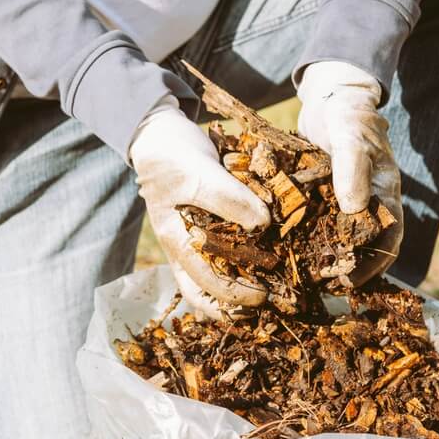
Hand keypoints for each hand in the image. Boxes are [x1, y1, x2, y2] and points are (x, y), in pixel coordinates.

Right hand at [130, 96, 270, 317]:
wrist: (162, 135)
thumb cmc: (172, 156)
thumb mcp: (198, 173)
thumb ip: (228, 198)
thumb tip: (263, 225)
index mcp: (176, 242)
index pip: (202, 284)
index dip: (234, 296)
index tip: (265, 296)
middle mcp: (186, 247)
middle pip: (207, 292)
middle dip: (238, 303)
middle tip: (274, 301)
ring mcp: (198, 238)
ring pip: (219, 276)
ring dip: (245, 284)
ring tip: (276, 287)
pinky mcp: (211, 225)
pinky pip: (230, 251)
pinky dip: (248, 259)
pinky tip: (271, 257)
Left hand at [297, 61, 403, 285]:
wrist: (331, 98)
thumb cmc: (348, 116)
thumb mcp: (350, 137)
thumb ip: (352, 168)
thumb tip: (353, 208)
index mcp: (385, 194)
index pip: (388, 238)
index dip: (374, 264)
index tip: (350, 282)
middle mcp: (366, 203)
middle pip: (362, 246)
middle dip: (345, 269)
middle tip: (320, 290)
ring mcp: (343, 202)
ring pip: (337, 239)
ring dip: (323, 259)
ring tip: (300, 279)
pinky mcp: (320, 198)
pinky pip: (315, 224)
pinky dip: (304, 239)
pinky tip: (282, 251)